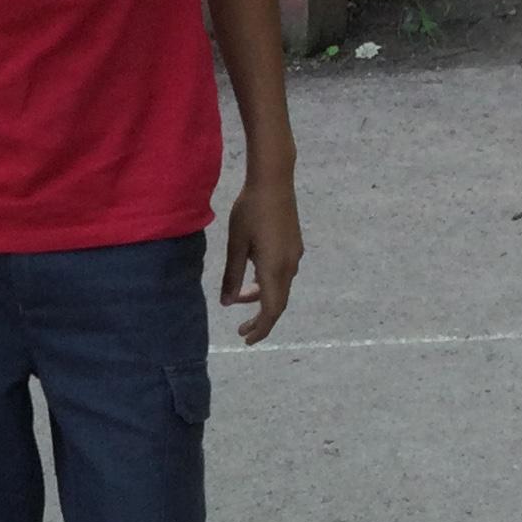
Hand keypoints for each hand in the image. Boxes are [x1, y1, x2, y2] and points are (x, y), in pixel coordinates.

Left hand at [220, 169, 301, 340]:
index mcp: (274, 269)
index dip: (259, 329)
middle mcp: (289, 266)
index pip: (270, 310)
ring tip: (240, 298)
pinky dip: (267, 284)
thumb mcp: (235, 245)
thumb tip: (227, 303)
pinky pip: (282, 274)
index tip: (245, 339)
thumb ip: (231, 276)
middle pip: (277, 303)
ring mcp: (294, 255)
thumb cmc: (250, 210)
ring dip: (261, 298)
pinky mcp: (294, 246)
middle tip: (242, 330)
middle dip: (260, 319)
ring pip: (279, 288)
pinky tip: (253, 276)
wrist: (274, 181)